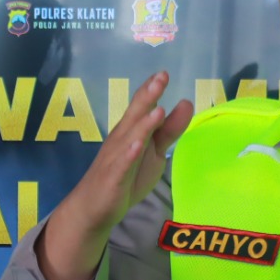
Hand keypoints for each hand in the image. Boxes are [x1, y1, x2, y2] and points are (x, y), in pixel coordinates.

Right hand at [36, 71, 193, 279]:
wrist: (94, 207)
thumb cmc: (125, 176)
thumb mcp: (153, 152)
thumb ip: (169, 129)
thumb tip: (186, 103)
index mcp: (130, 131)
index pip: (141, 107)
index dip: (152, 90)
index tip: (164, 72)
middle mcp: (121, 140)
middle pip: (134, 116)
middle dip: (147, 98)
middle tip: (160, 78)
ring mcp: (115, 159)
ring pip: (130, 139)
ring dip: (142, 125)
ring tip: (157, 110)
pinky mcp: (112, 179)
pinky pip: (121, 166)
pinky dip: (129, 155)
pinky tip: (137, 146)